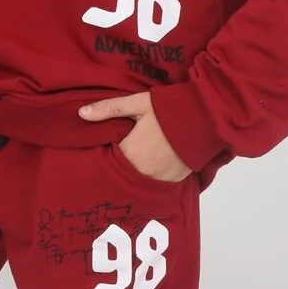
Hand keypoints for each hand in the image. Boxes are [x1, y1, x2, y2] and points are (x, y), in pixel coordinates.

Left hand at [77, 90, 192, 181]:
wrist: (206, 118)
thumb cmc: (168, 109)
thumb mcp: (137, 103)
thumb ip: (108, 109)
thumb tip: (81, 113)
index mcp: (130, 153)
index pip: (107, 163)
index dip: (105, 158)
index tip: (105, 151)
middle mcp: (143, 172)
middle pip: (122, 175)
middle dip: (118, 168)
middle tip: (120, 158)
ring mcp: (160, 180)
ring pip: (139, 182)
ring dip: (135, 175)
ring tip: (136, 163)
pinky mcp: (175, 182)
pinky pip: (156, 185)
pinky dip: (152, 178)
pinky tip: (152, 168)